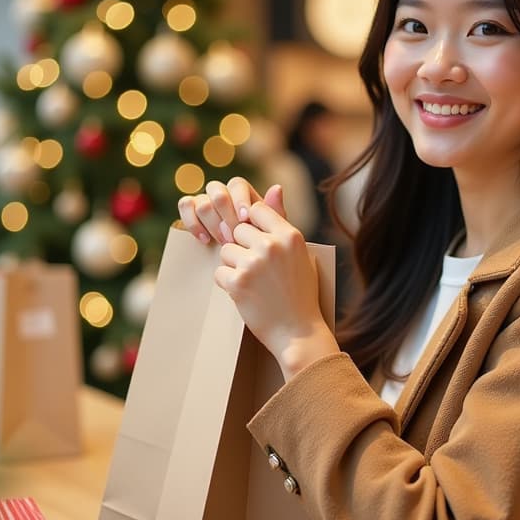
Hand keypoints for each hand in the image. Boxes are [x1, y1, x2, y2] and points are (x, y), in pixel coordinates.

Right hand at [177, 176, 285, 244]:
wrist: (243, 265)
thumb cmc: (259, 247)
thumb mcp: (271, 232)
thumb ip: (274, 212)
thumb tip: (276, 188)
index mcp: (242, 193)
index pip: (237, 184)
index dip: (239, 200)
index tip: (245, 220)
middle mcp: (222, 193)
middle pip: (218, 192)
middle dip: (226, 217)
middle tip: (234, 238)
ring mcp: (204, 200)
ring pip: (203, 201)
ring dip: (213, 224)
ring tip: (225, 243)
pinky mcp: (190, 210)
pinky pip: (185, 205)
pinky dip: (194, 222)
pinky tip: (205, 240)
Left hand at [217, 196, 338, 379]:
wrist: (298, 332)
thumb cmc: (300, 292)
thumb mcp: (298, 253)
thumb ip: (281, 222)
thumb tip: (274, 187)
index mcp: (289, 234)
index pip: (255, 209)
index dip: (252, 225)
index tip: (258, 243)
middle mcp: (271, 245)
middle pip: (237, 230)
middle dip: (241, 247)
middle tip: (258, 270)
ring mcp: (254, 263)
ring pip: (225, 251)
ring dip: (233, 266)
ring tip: (253, 283)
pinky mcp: (238, 282)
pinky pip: (220, 272)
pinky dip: (228, 284)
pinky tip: (246, 295)